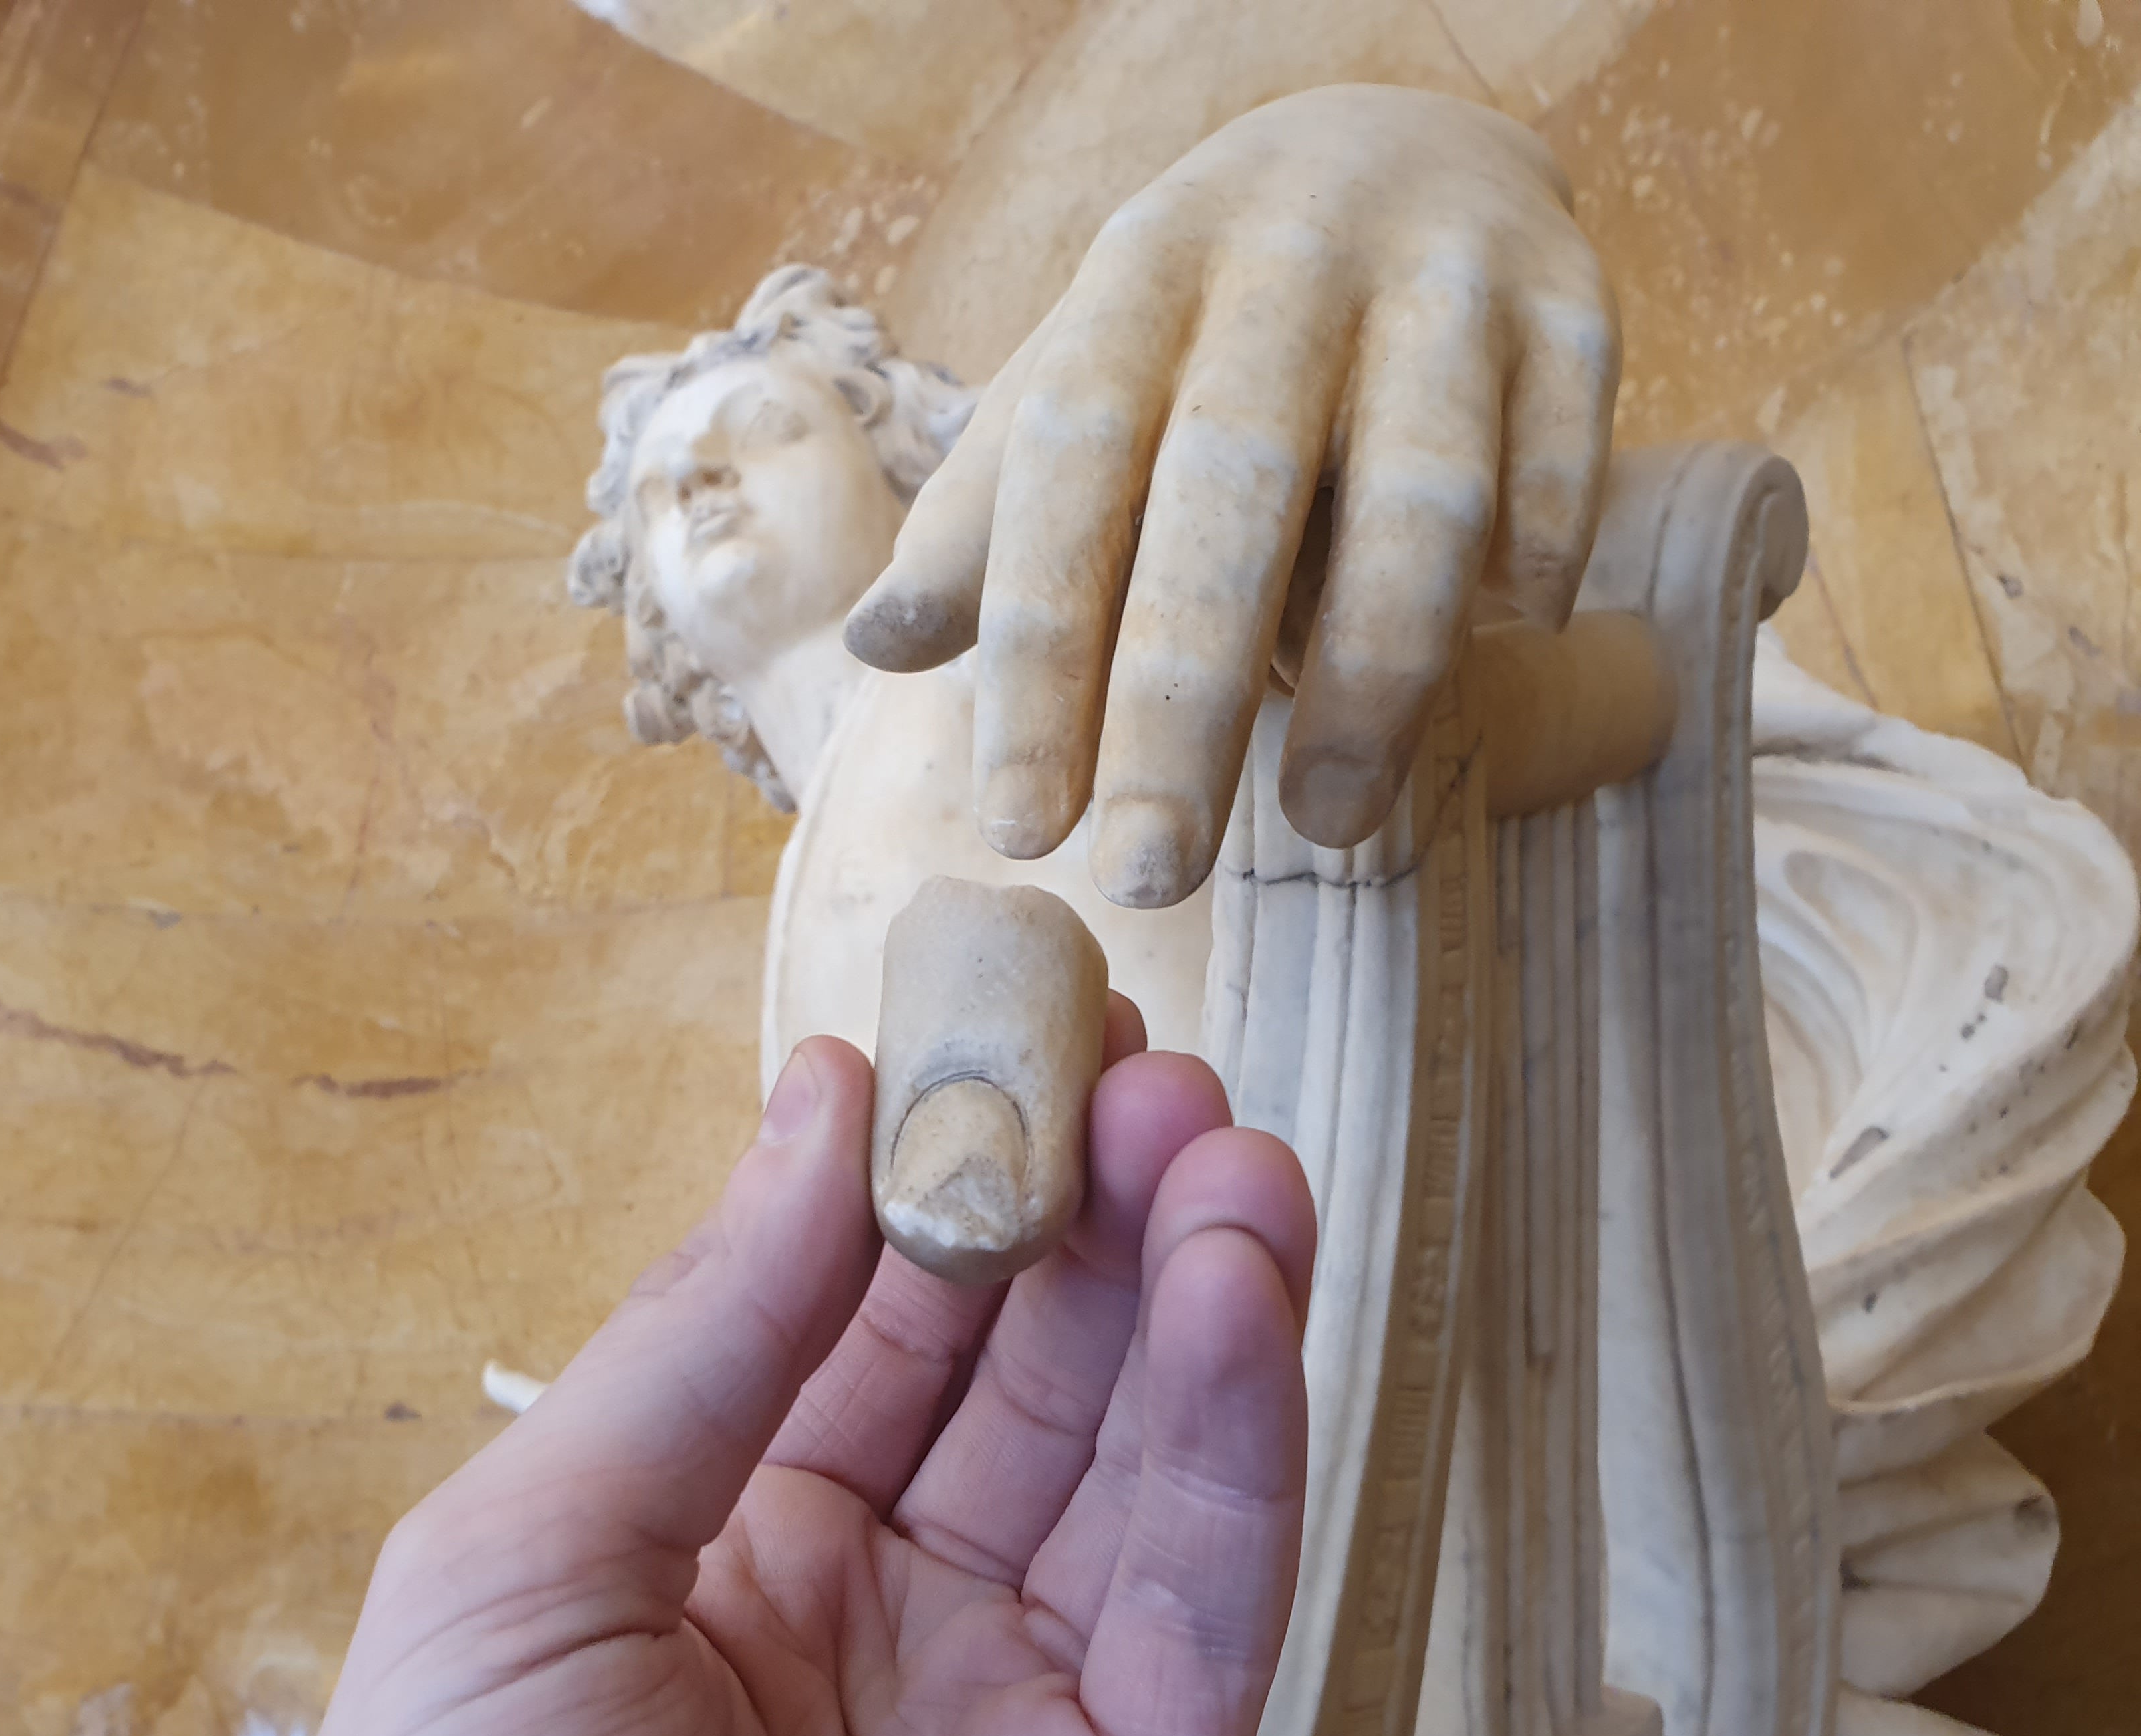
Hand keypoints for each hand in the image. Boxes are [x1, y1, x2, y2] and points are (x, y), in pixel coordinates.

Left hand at [228, 1026, 1311, 1735]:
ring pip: (1143, 1474)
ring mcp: (1011, 1735)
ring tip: (1226, 1149)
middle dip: (1090, 1213)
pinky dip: (1238, 1451)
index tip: (999, 1031)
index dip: (937, 1176)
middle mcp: (877, 1631)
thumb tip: (820, 1106)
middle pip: (1024, 1378)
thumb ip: (698, 1342)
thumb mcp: (516, 1584)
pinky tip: (1232, 1300)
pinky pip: (1205, 1617)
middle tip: (1144, 1066)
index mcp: (714, 1559)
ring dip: (1196, 1298)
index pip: (863, 1325)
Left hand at [845, 84, 1618, 890]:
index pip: (1066, 482)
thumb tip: (879, 646)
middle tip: (1148, 875)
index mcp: (1135, 281)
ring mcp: (1440, 279)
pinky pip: (1560, 460)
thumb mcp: (1078, 386)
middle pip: (1227, 501)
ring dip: (1372, 675)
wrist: (1399, 140)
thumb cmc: (1201, 330)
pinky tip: (1502, 657)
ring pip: (1416, 495)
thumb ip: (987, 521)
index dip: (1040, 661)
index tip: (1021, 829)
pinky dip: (1534, 566)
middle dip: (1182, 704)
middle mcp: (1281, 267)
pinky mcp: (1576, 301)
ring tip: (1326, 824)